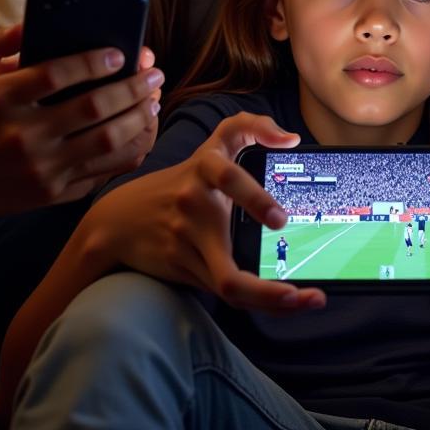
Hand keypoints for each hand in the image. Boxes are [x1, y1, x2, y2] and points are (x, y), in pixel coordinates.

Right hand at [0, 25, 162, 218]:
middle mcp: (22, 136)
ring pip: (107, 142)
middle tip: (155, 73)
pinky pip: (103, 172)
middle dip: (133, 87)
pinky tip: (143, 130)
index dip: (94, 61)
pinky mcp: (51, 193)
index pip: (57, 74)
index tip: (120, 52)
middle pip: (94, 108)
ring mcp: (39, 169)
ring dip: (140, 117)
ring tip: (154, 99)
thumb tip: (30, 24)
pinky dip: (130, 150)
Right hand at [84, 112, 325, 314]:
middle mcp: (193, 207)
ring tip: (308, 301)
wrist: (120, 219)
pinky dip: (257, 299)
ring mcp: (185, 243)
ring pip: (228, 284)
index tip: (281, 219)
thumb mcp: (214, 144)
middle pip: (225, 252)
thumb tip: (293, 140)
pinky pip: (224, 290)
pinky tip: (284, 301)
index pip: (226, 177)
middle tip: (298, 286)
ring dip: (270, 299)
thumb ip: (251, 128)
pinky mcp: (183, 268)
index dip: (253, 198)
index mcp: (205, 170)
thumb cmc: (186, 178)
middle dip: (264, 283)